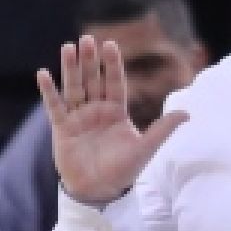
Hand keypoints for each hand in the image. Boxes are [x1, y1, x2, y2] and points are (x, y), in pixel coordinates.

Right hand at [37, 36, 188, 204]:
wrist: (99, 191)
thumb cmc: (123, 171)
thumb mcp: (145, 149)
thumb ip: (163, 129)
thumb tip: (188, 113)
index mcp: (116, 112)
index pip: (114, 83)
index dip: (112, 65)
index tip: (110, 44)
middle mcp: (97, 110)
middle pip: (93, 80)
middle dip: (90, 60)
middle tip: (87, 39)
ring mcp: (78, 117)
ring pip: (74, 87)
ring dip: (70, 68)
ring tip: (68, 47)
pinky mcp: (62, 128)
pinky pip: (54, 106)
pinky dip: (48, 91)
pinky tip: (43, 73)